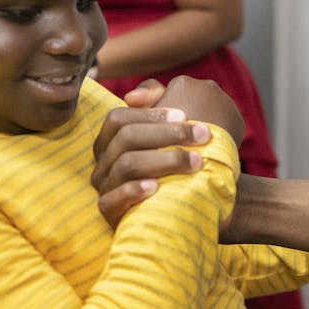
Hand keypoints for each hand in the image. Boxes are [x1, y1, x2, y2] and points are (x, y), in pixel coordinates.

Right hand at [91, 77, 242, 228]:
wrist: (189, 206)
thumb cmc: (178, 163)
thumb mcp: (171, 130)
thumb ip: (157, 100)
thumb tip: (133, 96)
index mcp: (111, 141)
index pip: (119, 118)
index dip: (151, 114)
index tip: (185, 115)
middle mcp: (104, 162)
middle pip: (126, 138)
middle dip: (168, 134)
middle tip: (204, 135)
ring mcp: (105, 187)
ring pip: (126, 165)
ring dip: (164, 161)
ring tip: (197, 162)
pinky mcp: (109, 212)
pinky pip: (111, 201)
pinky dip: (134, 191)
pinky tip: (157, 188)